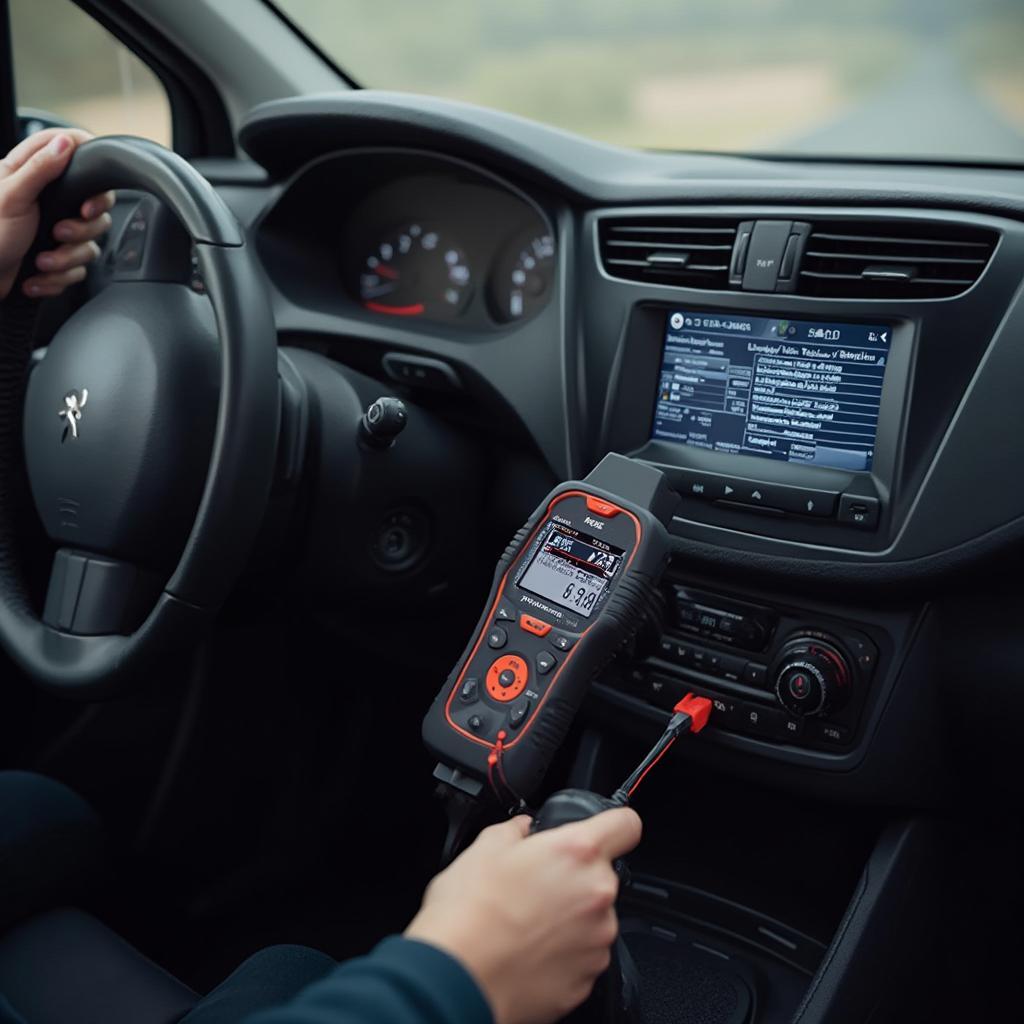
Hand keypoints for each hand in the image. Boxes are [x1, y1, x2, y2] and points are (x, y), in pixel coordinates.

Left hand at [0, 129, 114, 300]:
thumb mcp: (11, 196)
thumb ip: (40, 168)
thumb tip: (67, 142)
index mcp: (33, 175)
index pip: (74, 160)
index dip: (92, 174)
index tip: (88, 198)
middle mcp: (48, 201)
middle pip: (96, 209)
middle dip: (81, 230)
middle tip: (58, 233)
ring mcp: (55, 231)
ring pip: (89, 244)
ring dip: (65, 259)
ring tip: (41, 261)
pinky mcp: (58, 258)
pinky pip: (78, 270)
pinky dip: (58, 277)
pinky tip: (36, 275)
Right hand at [405, 807, 641, 1023]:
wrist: (457, 978)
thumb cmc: (468, 913)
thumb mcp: (484, 847)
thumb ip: (516, 830)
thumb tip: (523, 830)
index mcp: (578, 853)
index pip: (626, 824)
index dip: (614, 825)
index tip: (603, 832)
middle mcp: (597, 895)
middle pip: (600, 876)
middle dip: (573, 878)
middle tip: (534, 886)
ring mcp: (596, 942)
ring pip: (592, 918)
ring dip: (568, 918)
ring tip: (525, 923)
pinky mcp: (586, 980)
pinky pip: (582, 955)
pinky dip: (562, 953)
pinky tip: (527, 951)